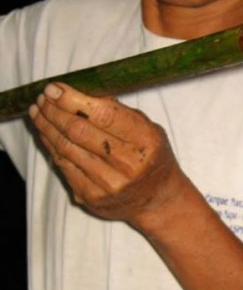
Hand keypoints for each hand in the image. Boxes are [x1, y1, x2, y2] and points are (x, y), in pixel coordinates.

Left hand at [28, 83, 187, 224]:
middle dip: (54, 111)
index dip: (73, 100)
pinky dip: (51, 146)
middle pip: (78, 131)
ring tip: (38, 112)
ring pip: (66, 148)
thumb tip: (78, 92)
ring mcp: (108, 184)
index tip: (54, 88)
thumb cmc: (151, 157)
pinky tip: (46, 133)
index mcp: (145, 142)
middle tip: (42, 98)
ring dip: (46, 126)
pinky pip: (63, 166)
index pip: (104, 115)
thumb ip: (119, 111)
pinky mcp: (91, 197)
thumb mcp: (148, 129)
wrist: (157, 200)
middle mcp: (127, 165)